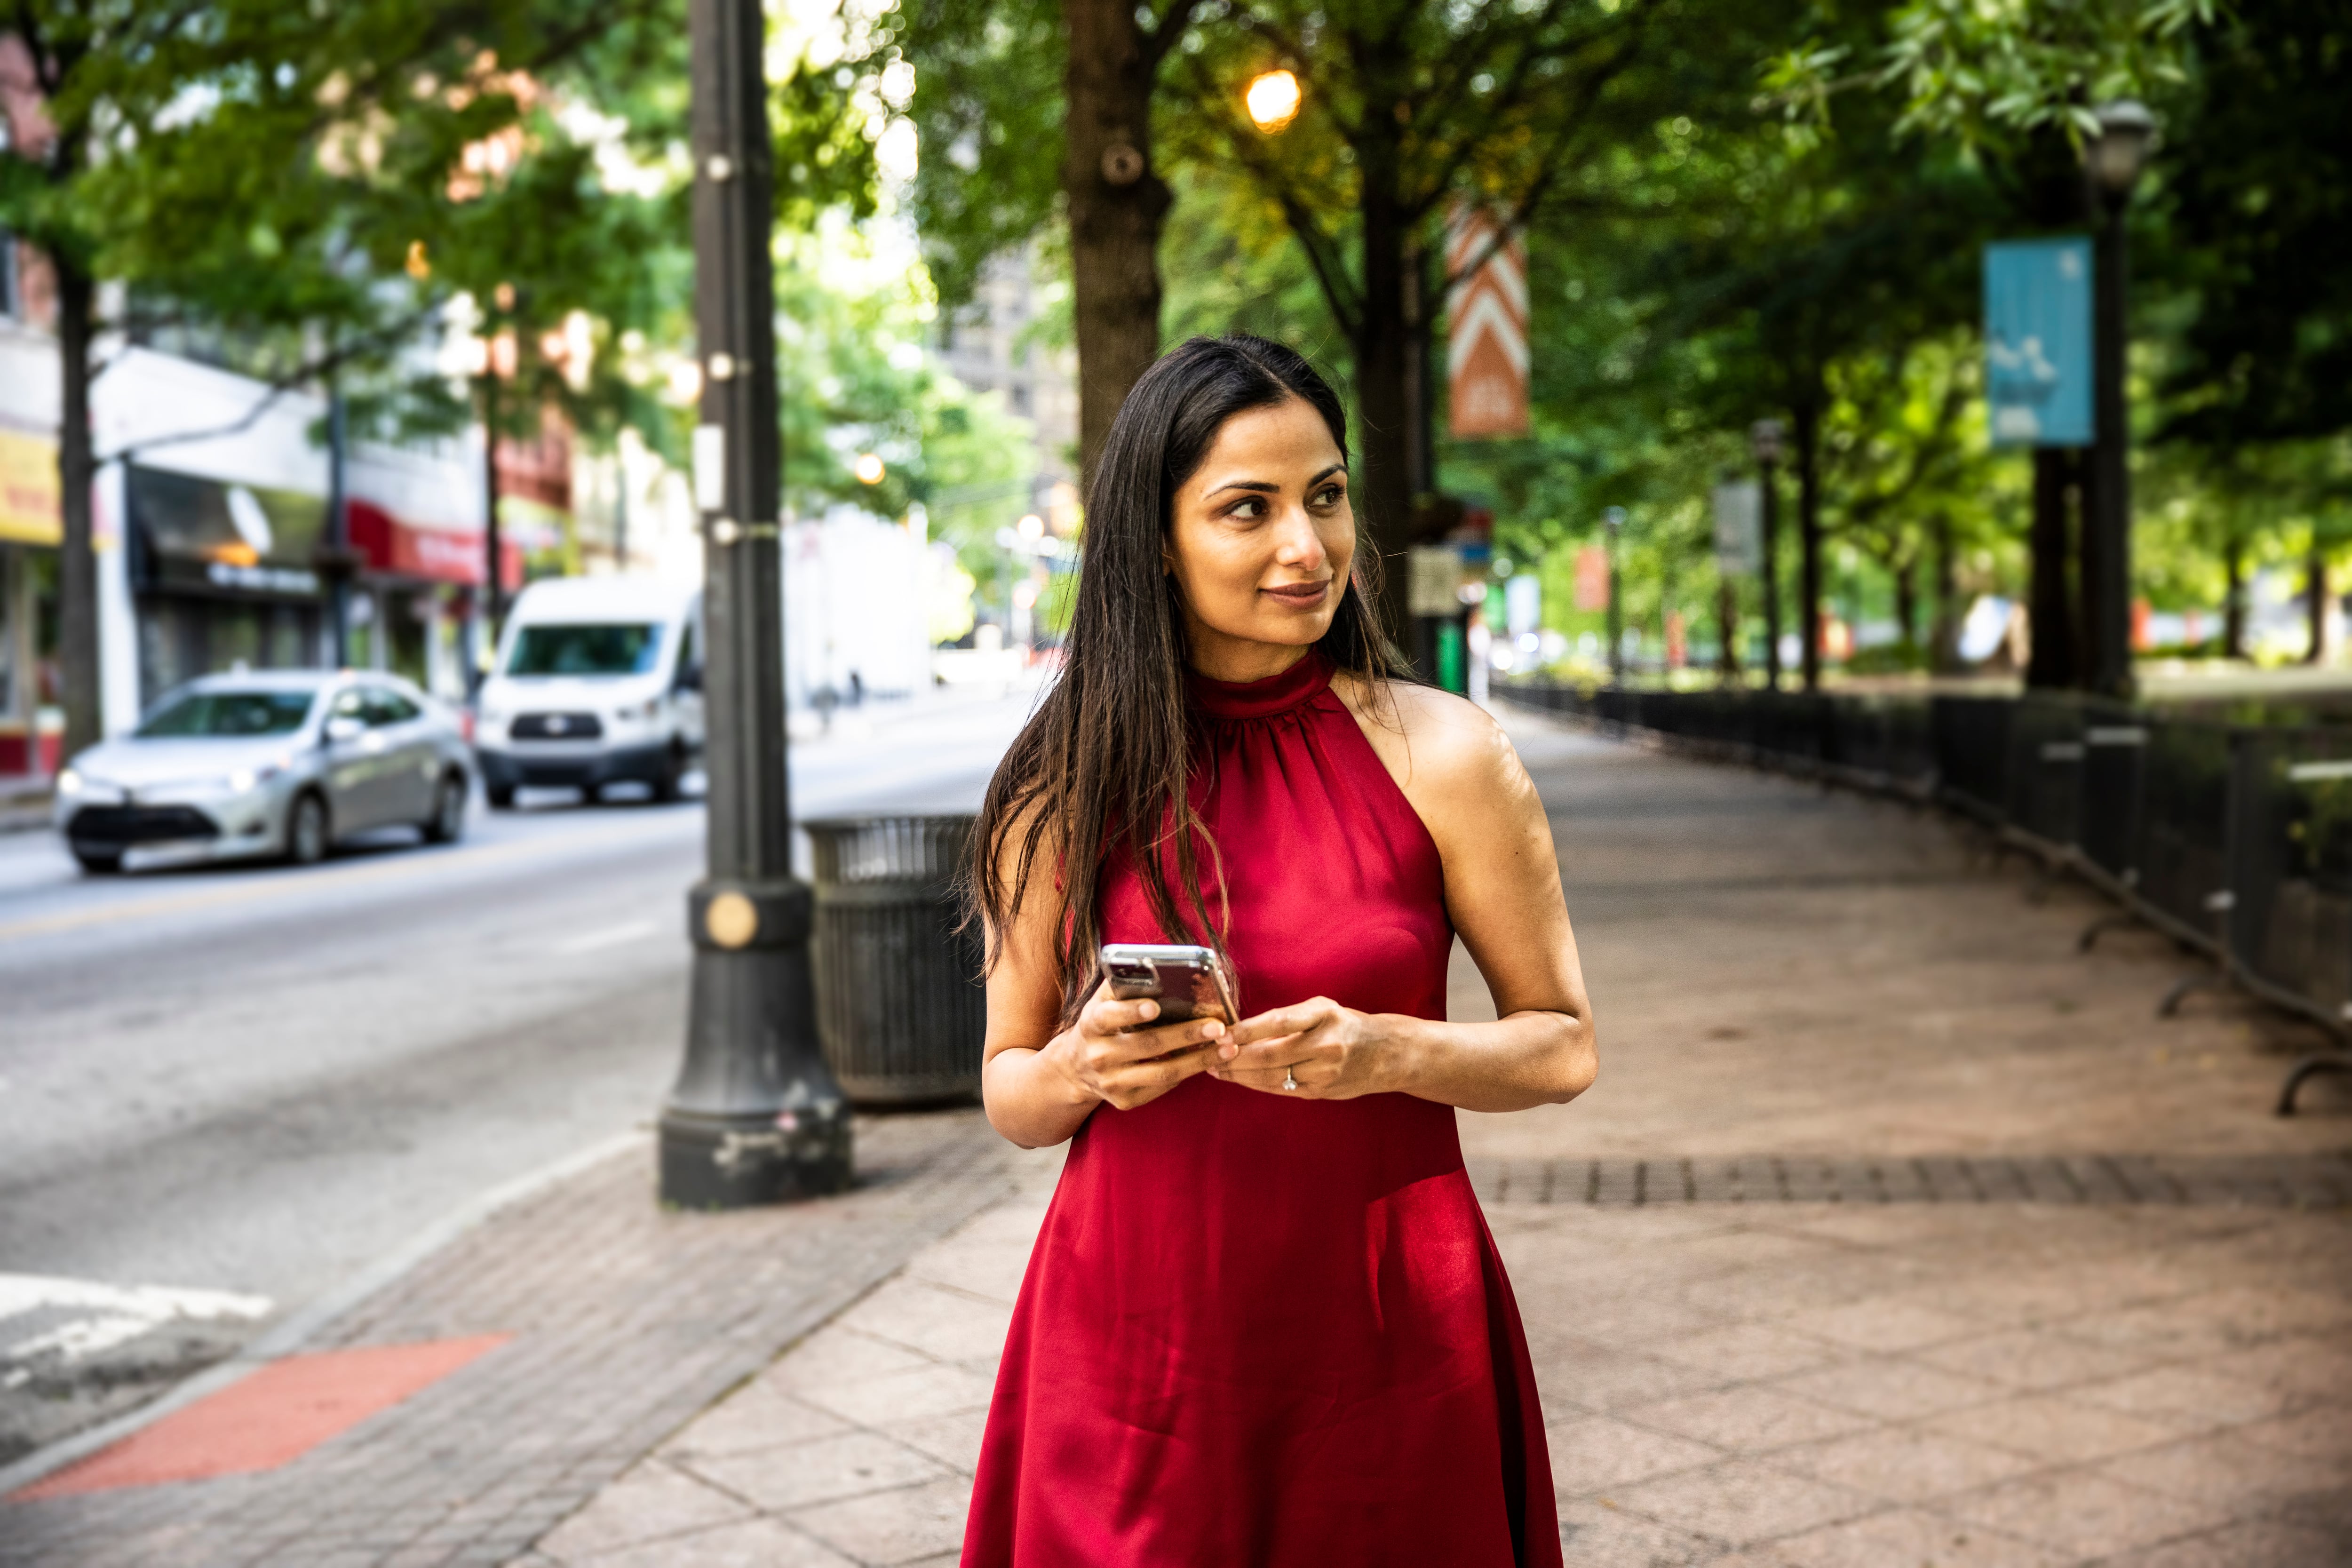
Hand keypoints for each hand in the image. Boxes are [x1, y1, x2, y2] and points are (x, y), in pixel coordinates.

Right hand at [1045, 979, 1233, 1111]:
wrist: (1076, 1068)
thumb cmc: (1101, 1025)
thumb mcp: (1101, 1002)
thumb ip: (1122, 985)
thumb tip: (1156, 965)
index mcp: (1091, 1025)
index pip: (1108, 1017)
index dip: (1131, 1011)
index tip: (1156, 1006)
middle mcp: (1099, 1056)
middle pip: (1147, 1045)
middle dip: (1185, 1035)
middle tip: (1217, 1026)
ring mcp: (1112, 1082)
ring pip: (1162, 1073)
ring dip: (1198, 1060)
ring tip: (1227, 1047)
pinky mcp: (1126, 1101)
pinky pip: (1163, 1087)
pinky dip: (1188, 1072)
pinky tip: (1209, 1060)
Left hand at [1212, 996, 1396, 1099]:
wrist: (1386, 1054)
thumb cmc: (1345, 1025)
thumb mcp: (1322, 1009)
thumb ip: (1288, 1018)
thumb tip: (1242, 1029)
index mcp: (1324, 1015)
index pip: (1279, 1022)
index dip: (1247, 1029)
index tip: (1222, 1033)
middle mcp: (1326, 1044)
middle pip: (1271, 1055)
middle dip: (1236, 1057)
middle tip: (1210, 1054)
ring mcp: (1324, 1072)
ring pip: (1273, 1077)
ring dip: (1240, 1074)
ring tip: (1216, 1069)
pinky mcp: (1321, 1092)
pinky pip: (1282, 1089)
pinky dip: (1257, 1084)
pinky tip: (1240, 1079)